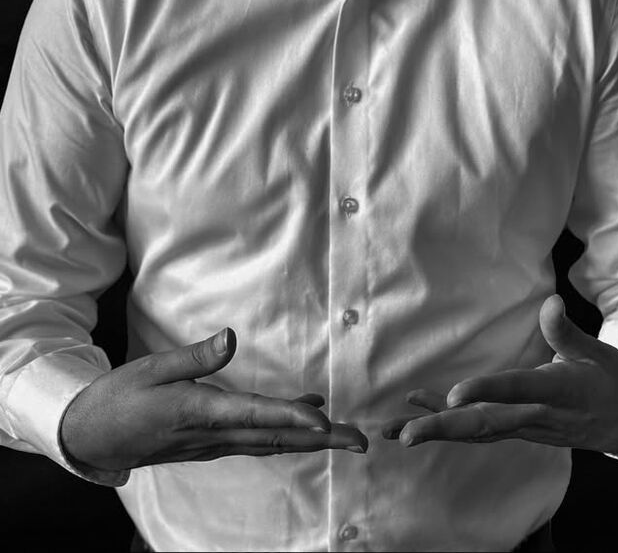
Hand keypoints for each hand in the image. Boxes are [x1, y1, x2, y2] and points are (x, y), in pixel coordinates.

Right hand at [60, 328, 367, 471]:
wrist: (90, 439)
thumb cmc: (119, 399)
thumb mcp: (151, 369)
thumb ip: (195, 356)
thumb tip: (232, 337)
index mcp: (198, 413)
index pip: (254, 416)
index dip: (291, 417)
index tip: (325, 420)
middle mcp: (213, 436)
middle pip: (276, 438)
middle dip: (321, 440)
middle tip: (361, 441)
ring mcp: (213, 445)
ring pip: (271, 443)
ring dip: (309, 440)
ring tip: (344, 433)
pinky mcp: (210, 445)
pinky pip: (256, 441)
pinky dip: (285, 434)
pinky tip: (303, 421)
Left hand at [382, 295, 617, 457]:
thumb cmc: (612, 379)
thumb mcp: (596, 352)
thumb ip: (566, 331)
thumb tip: (550, 303)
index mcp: (557, 391)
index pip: (516, 391)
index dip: (485, 392)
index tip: (454, 396)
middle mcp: (537, 415)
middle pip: (485, 425)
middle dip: (444, 429)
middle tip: (406, 434)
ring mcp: (526, 427)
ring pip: (477, 433)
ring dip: (436, 432)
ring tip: (394, 430)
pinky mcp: (520, 428)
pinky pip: (481, 430)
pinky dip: (449, 423)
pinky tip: (417, 412)